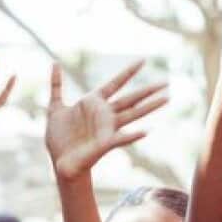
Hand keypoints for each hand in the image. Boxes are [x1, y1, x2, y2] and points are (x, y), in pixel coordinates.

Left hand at [45, 61, 166, 180]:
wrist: (59, 161)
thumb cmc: (59, 138)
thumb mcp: (55, 107)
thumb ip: (56, 85)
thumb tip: (55, 63)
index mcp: (94, 103)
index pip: (115, 84)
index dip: (128, 72)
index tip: (143, 60)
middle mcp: (104, 115)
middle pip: (131, 99)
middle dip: (148, 91)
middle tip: (166, 82)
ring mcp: (107, 129)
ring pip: (133, 115)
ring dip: (149, 108)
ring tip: (166, 99)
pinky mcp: (104, 144)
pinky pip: (121, 138)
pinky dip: (132, 135)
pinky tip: (146, 131)